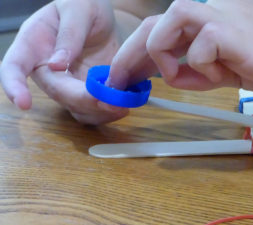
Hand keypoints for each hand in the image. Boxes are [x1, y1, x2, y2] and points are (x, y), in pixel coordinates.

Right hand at [0, 0, 127, 123]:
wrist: (102, 20)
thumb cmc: (85, 5)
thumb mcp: (79, 8)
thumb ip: (70, 33)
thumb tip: (57, 64)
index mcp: (35, 43)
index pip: (14, 67)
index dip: (14, 86)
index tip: (24, 104)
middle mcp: (47, 69)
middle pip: (57, 92)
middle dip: (82, 99)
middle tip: (110, 100)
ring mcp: (66, 83)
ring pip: (75, 107)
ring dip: (97, 111)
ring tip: (121, 106)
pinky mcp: (84, 92)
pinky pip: (90, 111)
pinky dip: (106, 114)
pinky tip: (121, 107)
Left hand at [108, 0, 252, 92]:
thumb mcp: (217, 68)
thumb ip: (191, 70)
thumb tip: (166, 75)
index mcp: (201, 16)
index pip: (156, 29)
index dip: (133, 52)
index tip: (122, 75)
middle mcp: (205, 6)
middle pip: (151, 25)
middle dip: (128, 56)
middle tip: (117, 81)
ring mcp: (217, 12)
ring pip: (165, 26)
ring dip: (166, 57)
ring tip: (187, 75)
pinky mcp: (229, 27)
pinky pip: (197, 50)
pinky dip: (203, 69)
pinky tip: (226, 72)